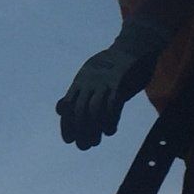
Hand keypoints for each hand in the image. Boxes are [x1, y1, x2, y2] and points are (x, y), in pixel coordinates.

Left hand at [57, 16, 168, 149]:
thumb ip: (76, 93)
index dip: (66, 124)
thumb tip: (60, 109)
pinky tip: (109, 131)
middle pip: (79, 111)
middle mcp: (89, 82)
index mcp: (80, 82)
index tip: (68, 140)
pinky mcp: (120, 83)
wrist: (133, 46)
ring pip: (94, 110)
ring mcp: (104, 82)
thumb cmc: (110, 65)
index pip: (67, 106)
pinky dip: (110, 121)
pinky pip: (113, 105)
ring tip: (95, 142)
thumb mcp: (88, 76)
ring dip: (93, 129)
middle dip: (79, 131)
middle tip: (83, 146)